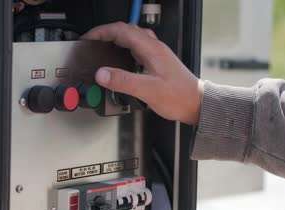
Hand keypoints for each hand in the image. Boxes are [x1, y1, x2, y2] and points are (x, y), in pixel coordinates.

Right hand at [82, 22, 202, 124]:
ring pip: (131, 37)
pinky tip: (119, 59)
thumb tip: (102, 74)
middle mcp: (154, 47)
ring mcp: (156, 53)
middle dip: (105, 33)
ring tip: (102, 47)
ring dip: (115, 39)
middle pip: (125, 30)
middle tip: (92, 42)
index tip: (88, 39)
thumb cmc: (179, 97)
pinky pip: (136, 47)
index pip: (121, 30)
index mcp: (151, 49)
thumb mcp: (147, 90)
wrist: (196, 104)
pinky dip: (123, 48)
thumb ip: (123, 81)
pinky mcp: (157, 61)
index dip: (101, 32)